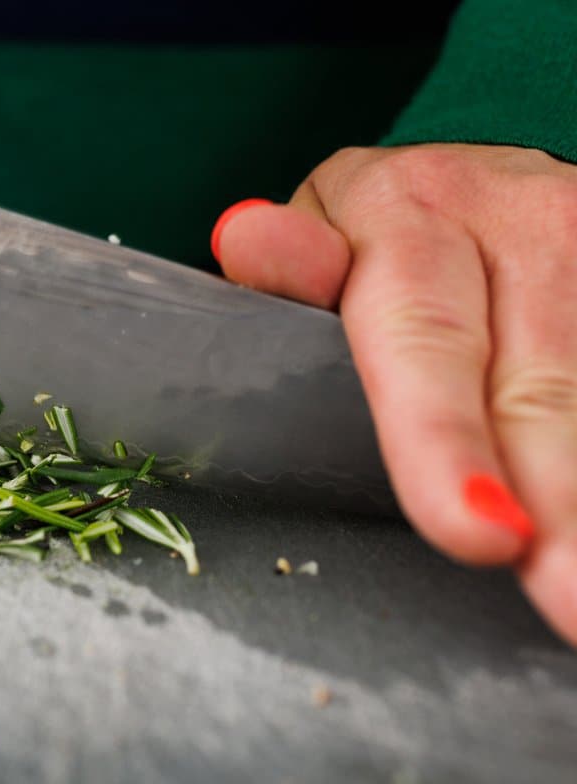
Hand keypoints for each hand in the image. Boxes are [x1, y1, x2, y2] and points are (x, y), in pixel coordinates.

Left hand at [214, 143, 576, 645]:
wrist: (487, 173)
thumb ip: (292, 265)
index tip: (478, 531)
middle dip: (560, 503)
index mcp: (410, 218)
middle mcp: (521, 228)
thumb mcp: (323, 233)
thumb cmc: (379, 233)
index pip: (422, 340)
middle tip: (569, 600)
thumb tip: (248, 242)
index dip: (448, 441)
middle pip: (540, 385)